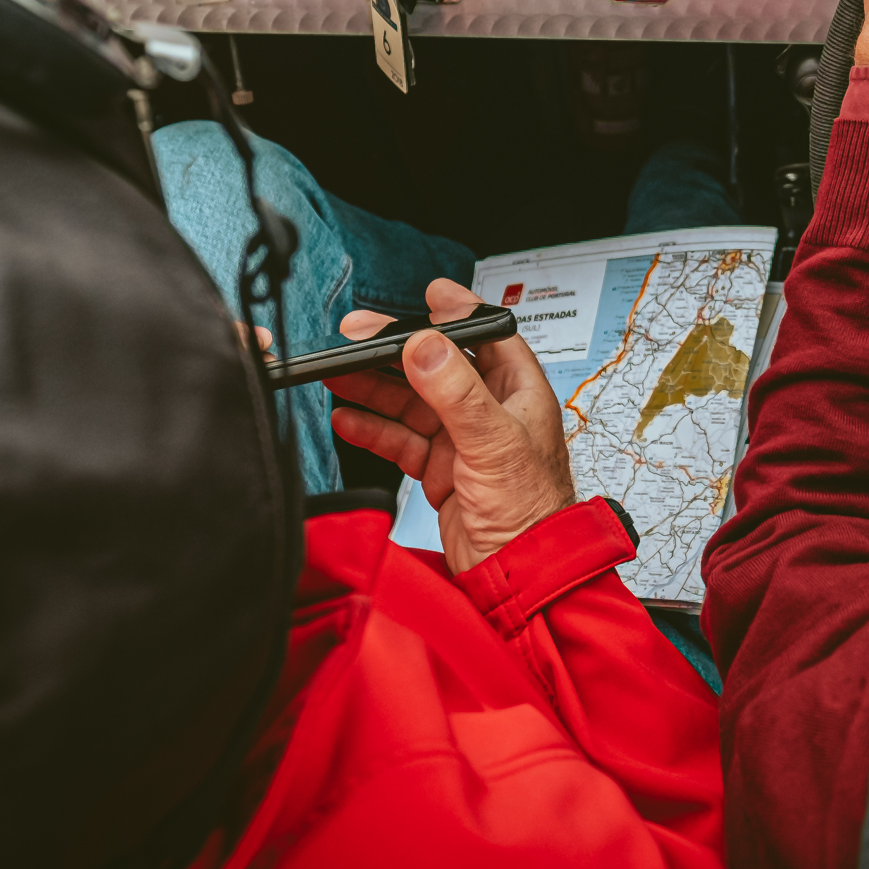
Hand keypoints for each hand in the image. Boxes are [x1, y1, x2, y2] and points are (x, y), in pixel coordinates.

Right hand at [323, 278, 575, 572]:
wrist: (519, 577)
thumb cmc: (531, 513)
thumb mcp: (493, 442)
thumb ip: (456, 392)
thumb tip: (424, 346)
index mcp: (519, 393)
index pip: (486, 336)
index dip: (456, 313)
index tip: (428, 292)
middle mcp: (491, 412)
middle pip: (436, 368)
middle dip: (395, 352)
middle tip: (355, 336)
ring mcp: (464, 443)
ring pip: (412, 404)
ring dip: (374, 389)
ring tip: (337, 375)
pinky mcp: (441, 472)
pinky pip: (401, 441)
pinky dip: (373, 430)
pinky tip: (347, 418)